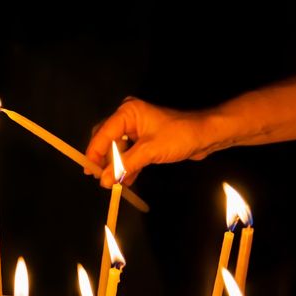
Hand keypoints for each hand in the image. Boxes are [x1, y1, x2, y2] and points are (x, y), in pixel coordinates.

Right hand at [86, 98, 215, 186]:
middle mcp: (128, 118)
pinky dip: (126, 167)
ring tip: (112, 183)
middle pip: (106, 140)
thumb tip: (104, 180)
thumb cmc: (180, 136)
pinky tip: (125, 181)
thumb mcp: (149, 151)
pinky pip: (128, 154)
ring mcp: (136, 129)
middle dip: (104, 160)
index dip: (94, 153)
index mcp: (127, 112)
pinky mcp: (144, 140)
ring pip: (117, 149)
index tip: (88, 171)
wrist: (207, 136)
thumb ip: (124, 165)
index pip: (103, 133)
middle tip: (99, 177)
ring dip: (116, 166)